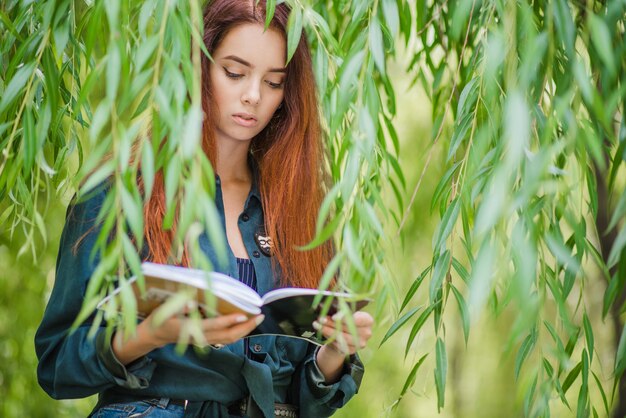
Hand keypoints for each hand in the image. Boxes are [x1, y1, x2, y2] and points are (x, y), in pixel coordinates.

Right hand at [112, 309, 263, 364]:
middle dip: (246, 327)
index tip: (244, 315)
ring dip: (245, 331)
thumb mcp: (165, 310)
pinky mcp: (206, 340)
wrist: (155, 335)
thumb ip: (179, 306)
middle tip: (260, 316)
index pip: (214, 325)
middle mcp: (201, 337)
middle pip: (228, 336)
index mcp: (191, 328)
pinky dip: (238, 332)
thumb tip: (191, 302)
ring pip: (229, 339)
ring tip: (258, 319)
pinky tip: (246, 324)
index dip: (230, 321)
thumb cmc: (161, 318)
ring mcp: (204, 340)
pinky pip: (225, 339)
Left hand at [313, 311, 372, 382]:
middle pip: (347, 328)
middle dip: (332, 323)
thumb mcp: (345, 313)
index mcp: (368, 320)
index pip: (358, 319)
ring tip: (318, 325)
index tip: (334, 317)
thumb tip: (326, 309)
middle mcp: (367, 332)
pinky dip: (329, 338)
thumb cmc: (346, 319)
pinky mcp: (352, 350)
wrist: (346, 334)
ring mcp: (361, 343)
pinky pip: (339, 345)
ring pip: (341, 337)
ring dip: (327, 331)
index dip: (345, 318)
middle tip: (320, 319)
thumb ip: (339, 311)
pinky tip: (323, 332)